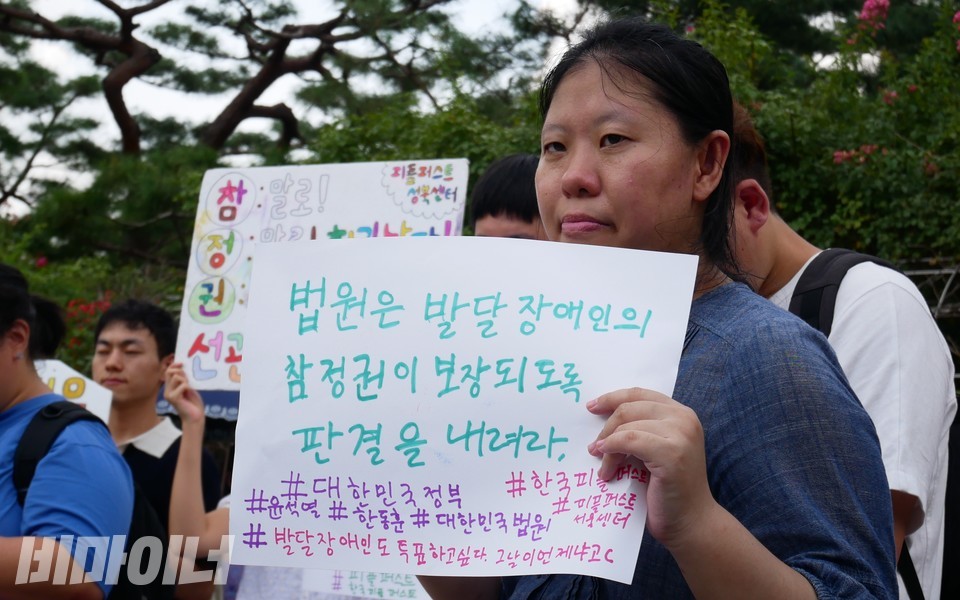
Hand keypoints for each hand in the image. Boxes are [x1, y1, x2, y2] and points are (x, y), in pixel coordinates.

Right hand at [164, 362, 204, 426]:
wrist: (195, 417)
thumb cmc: (193, 403)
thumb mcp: (188, 387)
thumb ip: (183, 379)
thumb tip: (182, 367)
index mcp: (170, 387)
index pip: (167, 372)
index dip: (174, 365)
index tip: (182, 363)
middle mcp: (167, 391)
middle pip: (170, 372)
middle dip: (181, 372)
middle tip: (188, 380)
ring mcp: (169, 395)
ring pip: (176, 378)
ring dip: (186, 380)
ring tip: (189, 388)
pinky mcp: (174, 398)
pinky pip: (183, 385)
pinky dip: (188, 387)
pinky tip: (190, 393)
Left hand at [586, 387, 716, 548]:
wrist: (690, 522)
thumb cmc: (668, 489)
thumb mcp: (655, 449)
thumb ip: (640, 429)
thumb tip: (602, 417)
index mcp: (681, 414)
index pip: (640, 394)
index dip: (613, 398)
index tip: (592, 407)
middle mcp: (684, 419)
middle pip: (629, 408)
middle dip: (607, 427)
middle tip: (594, 448)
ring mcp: (681, 435)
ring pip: (626, 426)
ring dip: (607, 446)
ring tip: (603, 466)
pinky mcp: (672, 454)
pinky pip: (628, 441)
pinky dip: (611, 452)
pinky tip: (606, 468)